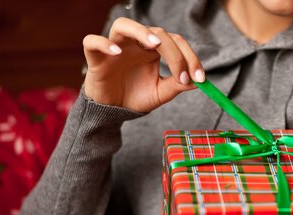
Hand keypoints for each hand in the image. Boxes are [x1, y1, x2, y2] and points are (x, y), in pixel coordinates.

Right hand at [82, 17, 204, 111]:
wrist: (112, 111)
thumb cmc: (135, 97)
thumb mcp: (160, 93)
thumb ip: (176, 85)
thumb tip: (198, 82)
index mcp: (153, 50)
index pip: (175, 42)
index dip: (190, 57)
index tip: (200, 78)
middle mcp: (135, 43)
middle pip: (157, 33)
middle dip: (174, 53)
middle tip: (182, 75)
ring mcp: (115, 47)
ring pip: (124, 25)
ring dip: (141, 31)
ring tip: (154, 45)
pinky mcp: (95, 57)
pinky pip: (92, 41)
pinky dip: (103, 43)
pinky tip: (116, 53)